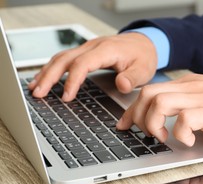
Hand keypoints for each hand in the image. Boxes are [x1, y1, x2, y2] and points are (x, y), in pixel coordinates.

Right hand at [28, 32, 157, 101]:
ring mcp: (87, 49)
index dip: (72, 81)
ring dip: (46, 72)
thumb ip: (133, 78)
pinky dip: (52, 69)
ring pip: (61, 58)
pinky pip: (65, 59)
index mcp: (106, 50)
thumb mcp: (144, 69)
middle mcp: (93, 47)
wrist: (144, 44)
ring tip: (34, 88)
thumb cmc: (143, 56)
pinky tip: (44, 78)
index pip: (83, 64)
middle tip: (38, 93)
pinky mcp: (85, 53)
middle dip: (49, 76)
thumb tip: (121, 85)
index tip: (66, 97)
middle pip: (64, 59)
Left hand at [116, 73, 202, 145]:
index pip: (151, 89)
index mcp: (190, 83)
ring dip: (154, 124)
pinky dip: (180, 133)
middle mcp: (192, 88)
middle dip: (136, 115)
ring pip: (160, 103)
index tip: (125, 123)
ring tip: (164, 138)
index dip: (132, 107)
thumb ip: (191, 100)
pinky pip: (185, 119)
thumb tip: (173, 115)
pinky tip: (190, 141)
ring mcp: (202, 98)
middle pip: (148, 93)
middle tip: (141, 133)